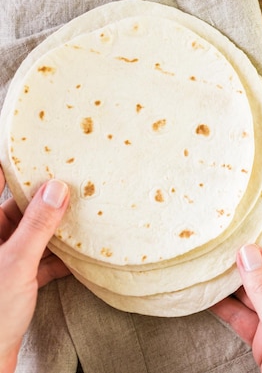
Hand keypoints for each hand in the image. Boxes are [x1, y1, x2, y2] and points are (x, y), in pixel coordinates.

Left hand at [0, 177, 69, 372]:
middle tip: (72, 184)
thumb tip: (55, 189)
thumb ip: (36, 226)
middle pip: (18, 210)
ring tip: (83, 217)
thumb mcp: (16, 263)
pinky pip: (41, 259)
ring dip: (56, 231)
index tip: (35, 150)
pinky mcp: (16, 281)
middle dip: (45, 200)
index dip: (11, 167)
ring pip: (33, 235)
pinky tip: (80, 257)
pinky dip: (59, 258)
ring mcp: (4, 262)